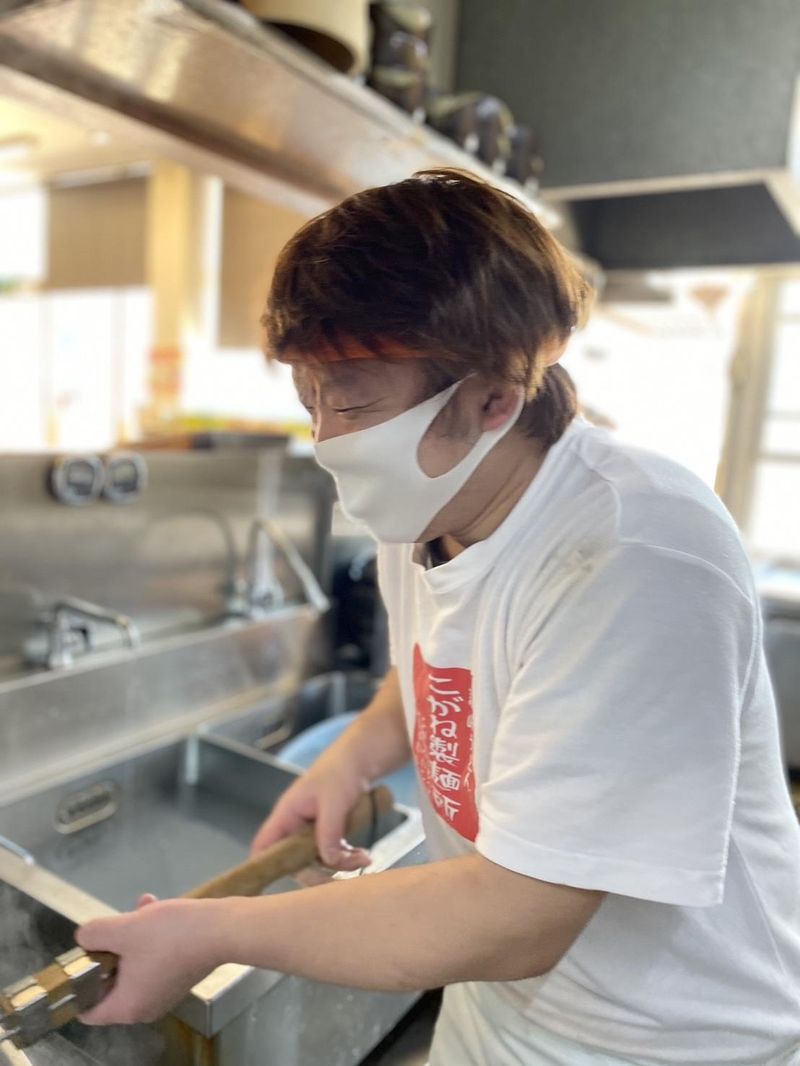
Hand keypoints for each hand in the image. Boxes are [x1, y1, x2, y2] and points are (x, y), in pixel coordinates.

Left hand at [76, 894, 223, 1025]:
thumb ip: (93, 934)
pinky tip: (156, 910)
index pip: (87, 1010)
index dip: (79, 984)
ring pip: (133, 966)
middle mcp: (144, 1008)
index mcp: (127, 1007)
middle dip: (112, 949)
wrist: (222, 929)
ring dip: (132, 937)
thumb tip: (85, 939)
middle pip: (111, 983)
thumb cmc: (170, 935)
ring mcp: (164, 994)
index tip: (85, 956)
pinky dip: (150, 940)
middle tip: (117, 925)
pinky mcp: (179, 977)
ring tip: (141, 907)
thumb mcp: (124, 928)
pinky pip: (153, 962)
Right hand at [250, 756, 369, 871]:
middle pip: (294, 863)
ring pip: (318, 861)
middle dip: (318, 873)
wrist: (359, 760)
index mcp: (286, 815)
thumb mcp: (334, 801)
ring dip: (340, 865)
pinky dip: (347, 858)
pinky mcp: (327, 833)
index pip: (263, 847)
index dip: (264, 868)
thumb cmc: (339, 772)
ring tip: (364, 858)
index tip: (278, 884)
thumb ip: (328, 831)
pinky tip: (364, 854)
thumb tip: (328, 862)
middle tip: (341, 878)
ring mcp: (310, 832)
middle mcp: (294, 827)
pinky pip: (332, 854)